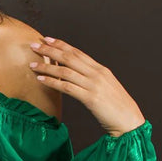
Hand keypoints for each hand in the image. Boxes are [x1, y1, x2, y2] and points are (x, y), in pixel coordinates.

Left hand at [28, 36, 145, 136]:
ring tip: (32, 64)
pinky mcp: (90, 98)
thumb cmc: (116, 107)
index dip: (61, 45)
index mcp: (101, 69)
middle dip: (50, 50)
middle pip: (70, 58)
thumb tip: (75, 75)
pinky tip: (41, 79)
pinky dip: (52, 82)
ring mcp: (94, 85)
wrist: (129, 121)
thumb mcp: (105, 87)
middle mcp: (97, 74)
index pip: (77, 53)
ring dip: (47, 66)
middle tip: (34, 45)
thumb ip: (91, 79)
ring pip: (66, 71)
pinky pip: (67, 87)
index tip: (47, 39)